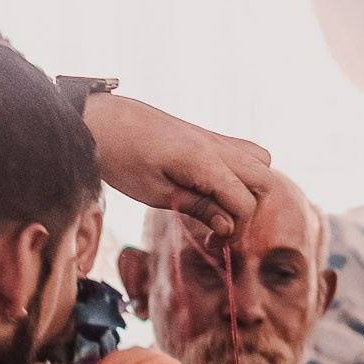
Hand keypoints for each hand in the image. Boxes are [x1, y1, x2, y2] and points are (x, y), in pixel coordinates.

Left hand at [83, 90, 273, 244]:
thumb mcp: (154, 192)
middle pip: (264, 181)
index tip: (213, 244)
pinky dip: (241, 173)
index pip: (244, 202)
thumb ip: (197, 207)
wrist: (99, 119)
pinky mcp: (205, 135)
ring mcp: (213, 137)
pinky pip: (243, 151)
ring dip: (251, 189)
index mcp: (203, 160)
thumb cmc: (119, 156)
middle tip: (222, 229)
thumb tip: (228, 226)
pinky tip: (214, 188)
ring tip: (223, 207)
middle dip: (252, 211)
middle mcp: (216, 145)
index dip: (236, 230)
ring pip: (261, 161)